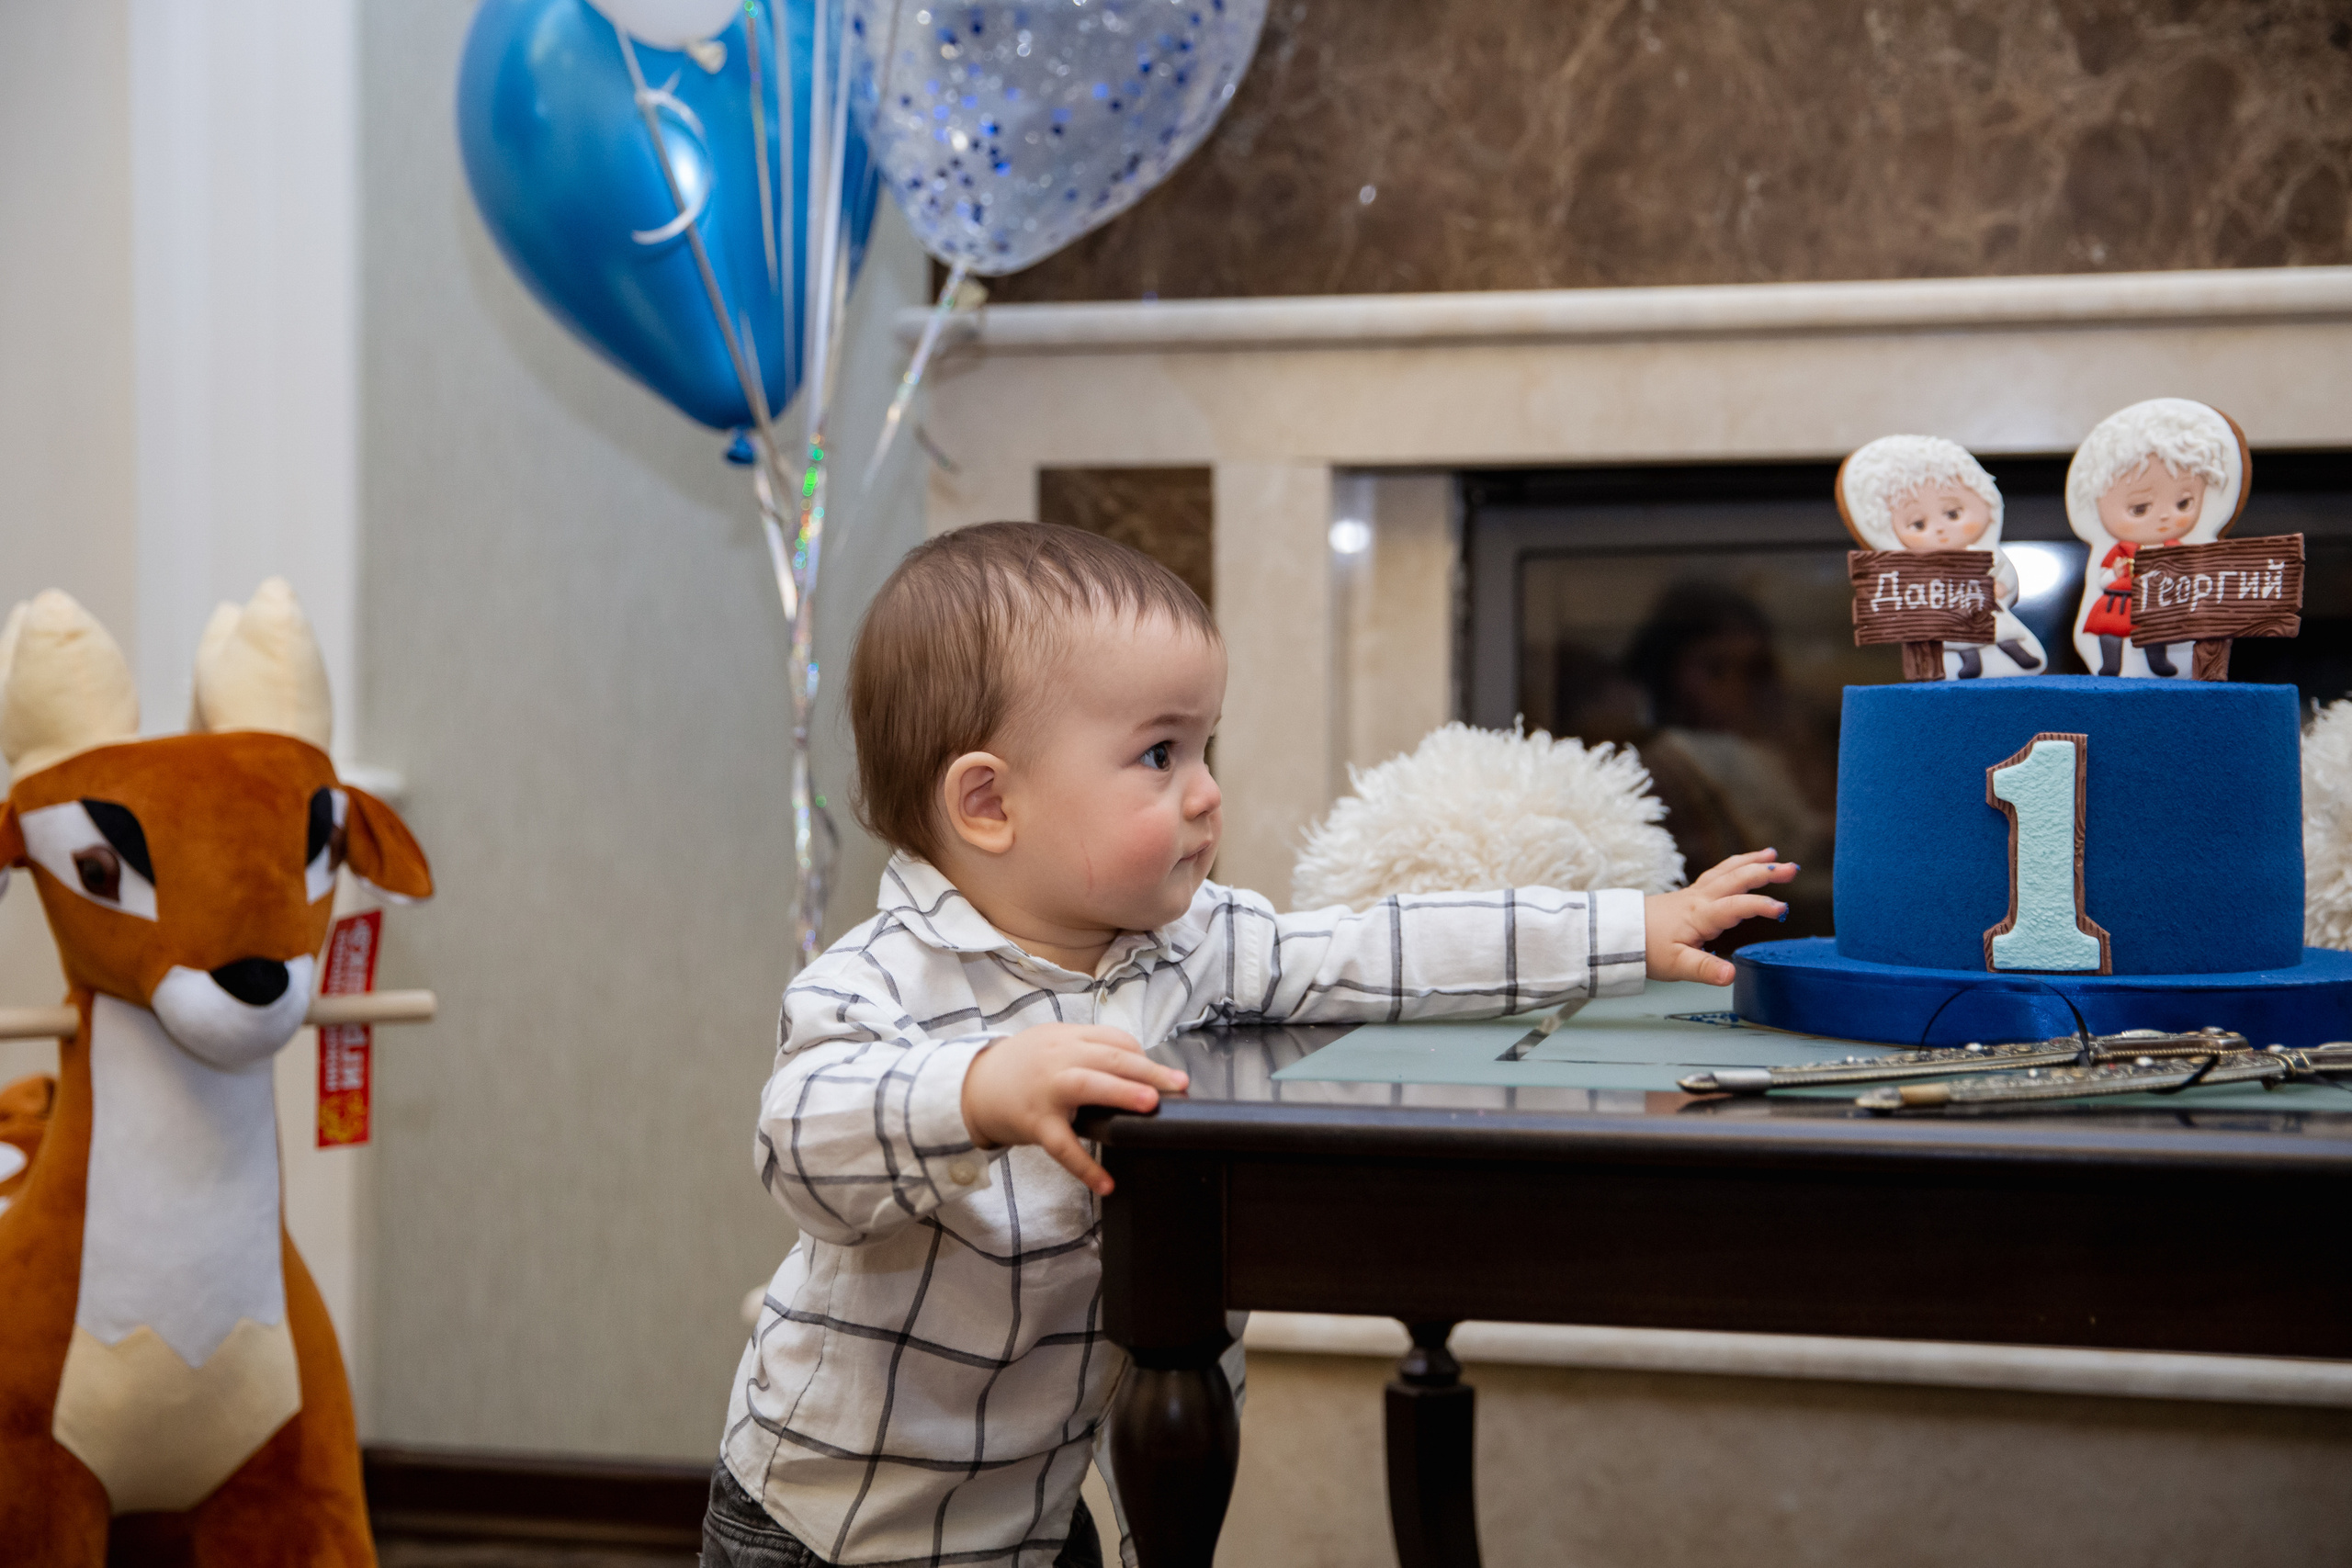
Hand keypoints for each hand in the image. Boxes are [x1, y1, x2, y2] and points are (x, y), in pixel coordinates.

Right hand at [960, 1023, 1189, 1195]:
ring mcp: (1047, 1090)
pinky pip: (1063, 1146)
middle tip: (1177, 1084)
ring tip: (1151, 1105)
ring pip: (1089, 1086)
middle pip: (1109, 1057)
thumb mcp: (1052, 1043)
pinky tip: (1105, 1183)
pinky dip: (1085, 1166)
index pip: (1114, 1040)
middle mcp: (1058, 1058)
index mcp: (1067, 1038)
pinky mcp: (1035, 1123)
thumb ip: (1088, 1049)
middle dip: (1147, 1070)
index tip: (1165, 1074)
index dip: (1143, 1056)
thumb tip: (1137, 1064)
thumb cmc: (1020, 1067)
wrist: (972, 1085)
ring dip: (1122, 1093)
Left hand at [1643, 849, 1798, 986]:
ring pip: (1726, 871)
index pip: (1735, 907)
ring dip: (1751, 862)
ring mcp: (1694, 894)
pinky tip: (1743, 866)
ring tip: (1773, 855)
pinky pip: (1717, 874)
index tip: (1782, 909)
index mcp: (1699, 916)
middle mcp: (1699, 899)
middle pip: (1735, 879)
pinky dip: (1734, 866)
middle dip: (1765, 872)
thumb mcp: (1676, 965)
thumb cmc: (1646, 949)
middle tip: (1792, 868)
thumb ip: (1705, 970)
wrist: (1619, 934)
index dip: (1759, 906)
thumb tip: (1731, 975)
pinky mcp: (1689, 896)